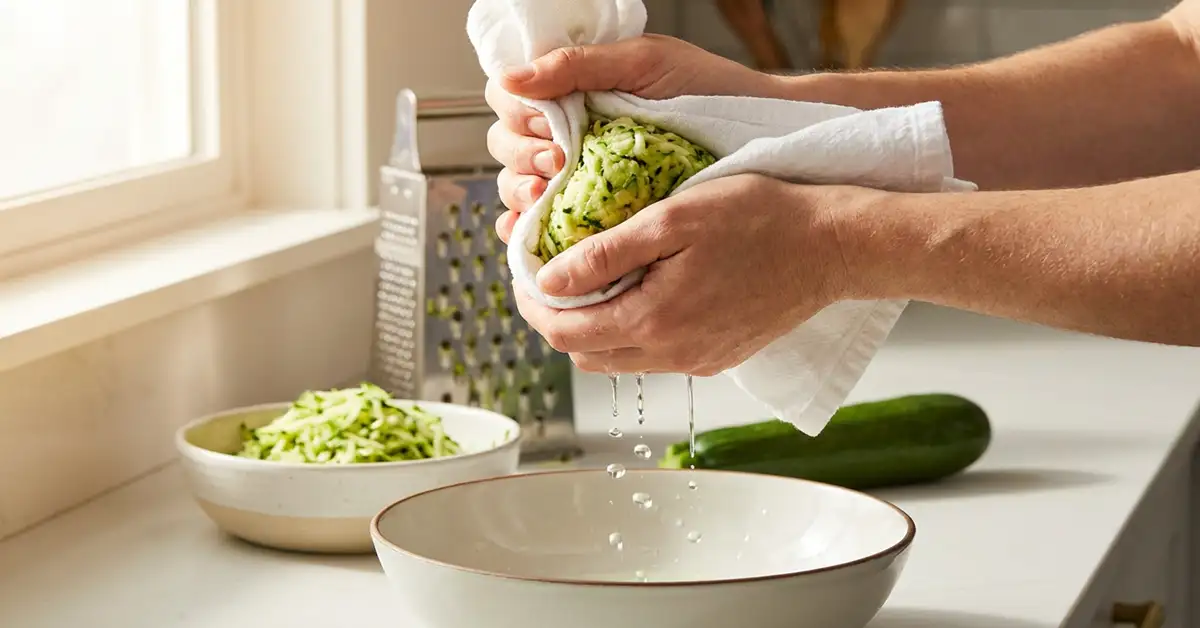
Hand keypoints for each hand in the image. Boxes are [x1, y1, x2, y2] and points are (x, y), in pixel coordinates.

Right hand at [484, 34, 786, 241]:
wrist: (758, 132)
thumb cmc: (708, 90)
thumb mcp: (643, 64)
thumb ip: (578, 65)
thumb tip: (512, 77)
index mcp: (573, 91)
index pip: (510, 99)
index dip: (517, 114)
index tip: (548, 126)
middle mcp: (567, 132)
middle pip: (506, 144)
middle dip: (522, 155)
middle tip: (559, 162)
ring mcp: (578, 175)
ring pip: (516, 184)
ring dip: (519, 192)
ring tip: (546, 198)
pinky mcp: (595, 213)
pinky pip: (541, 225)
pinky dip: (524, 230)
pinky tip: (529, 235)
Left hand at [513, 175, 860, 375]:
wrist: (831, 247)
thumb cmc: (759, 219)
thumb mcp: (673, 218)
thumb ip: (605, 253)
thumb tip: (549, 279)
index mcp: (652, 321)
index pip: (563, 332)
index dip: (531, 305)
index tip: (523, 274)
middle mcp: (671, 353)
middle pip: (584, 354)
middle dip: (558, 318)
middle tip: (552, 274)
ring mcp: (696, 360)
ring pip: (618, 359)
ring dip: (594, 327)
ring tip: (594, 280)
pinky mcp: (717, 357)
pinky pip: (655, 355)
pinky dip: (633, 330)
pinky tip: (643, 290)